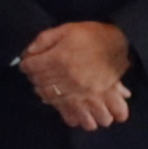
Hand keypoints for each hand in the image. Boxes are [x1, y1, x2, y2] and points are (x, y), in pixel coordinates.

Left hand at [18, 21, 132, 129]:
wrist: (121, 43)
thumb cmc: (92, 36)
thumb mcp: (65, 30)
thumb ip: (44, 40)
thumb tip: (27, 52)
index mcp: (59, 59)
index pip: (30, 67)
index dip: (26, 65)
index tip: (29, 64)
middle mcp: (68, 79)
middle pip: (40, 87)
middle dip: (37, 82)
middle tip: (42, 77)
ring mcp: (82, 93)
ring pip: (58, 106)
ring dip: (53, 100)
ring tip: (57, 93)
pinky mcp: (95, 101)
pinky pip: (80, 118)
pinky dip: (75, 118)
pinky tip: (74, 108)